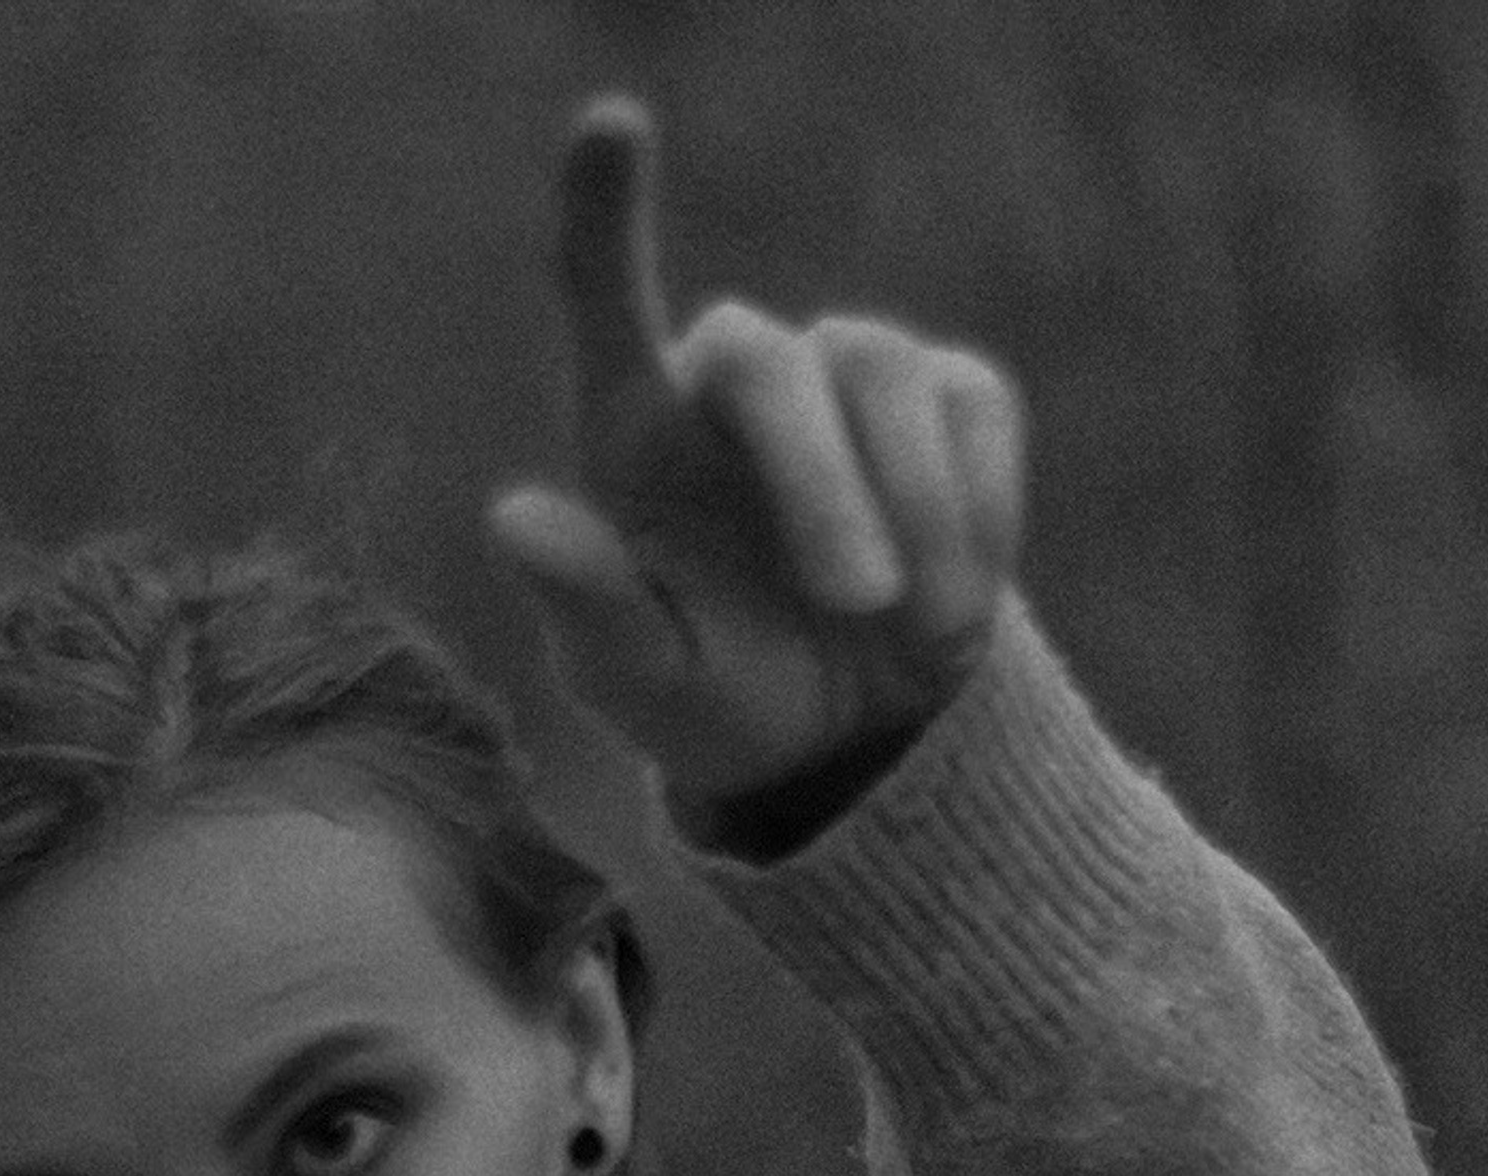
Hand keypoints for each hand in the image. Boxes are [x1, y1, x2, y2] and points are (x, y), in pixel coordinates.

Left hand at [488, 98, 1024, 805]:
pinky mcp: (948, 397)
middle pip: (770, 364)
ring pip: (882, 371)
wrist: (844, 738)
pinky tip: (950, 604)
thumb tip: (513, 516)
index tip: (610, 125)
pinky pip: (973, 410)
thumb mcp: (647, 689)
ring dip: (911, 507)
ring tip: (910, 625)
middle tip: (860, 605)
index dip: (605, 216)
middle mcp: (733, 384)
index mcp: (635, 439)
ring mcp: (845, 376)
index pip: (605, 306)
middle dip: (824, 488)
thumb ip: (588, 608)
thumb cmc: (718, 704)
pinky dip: (973, 512)